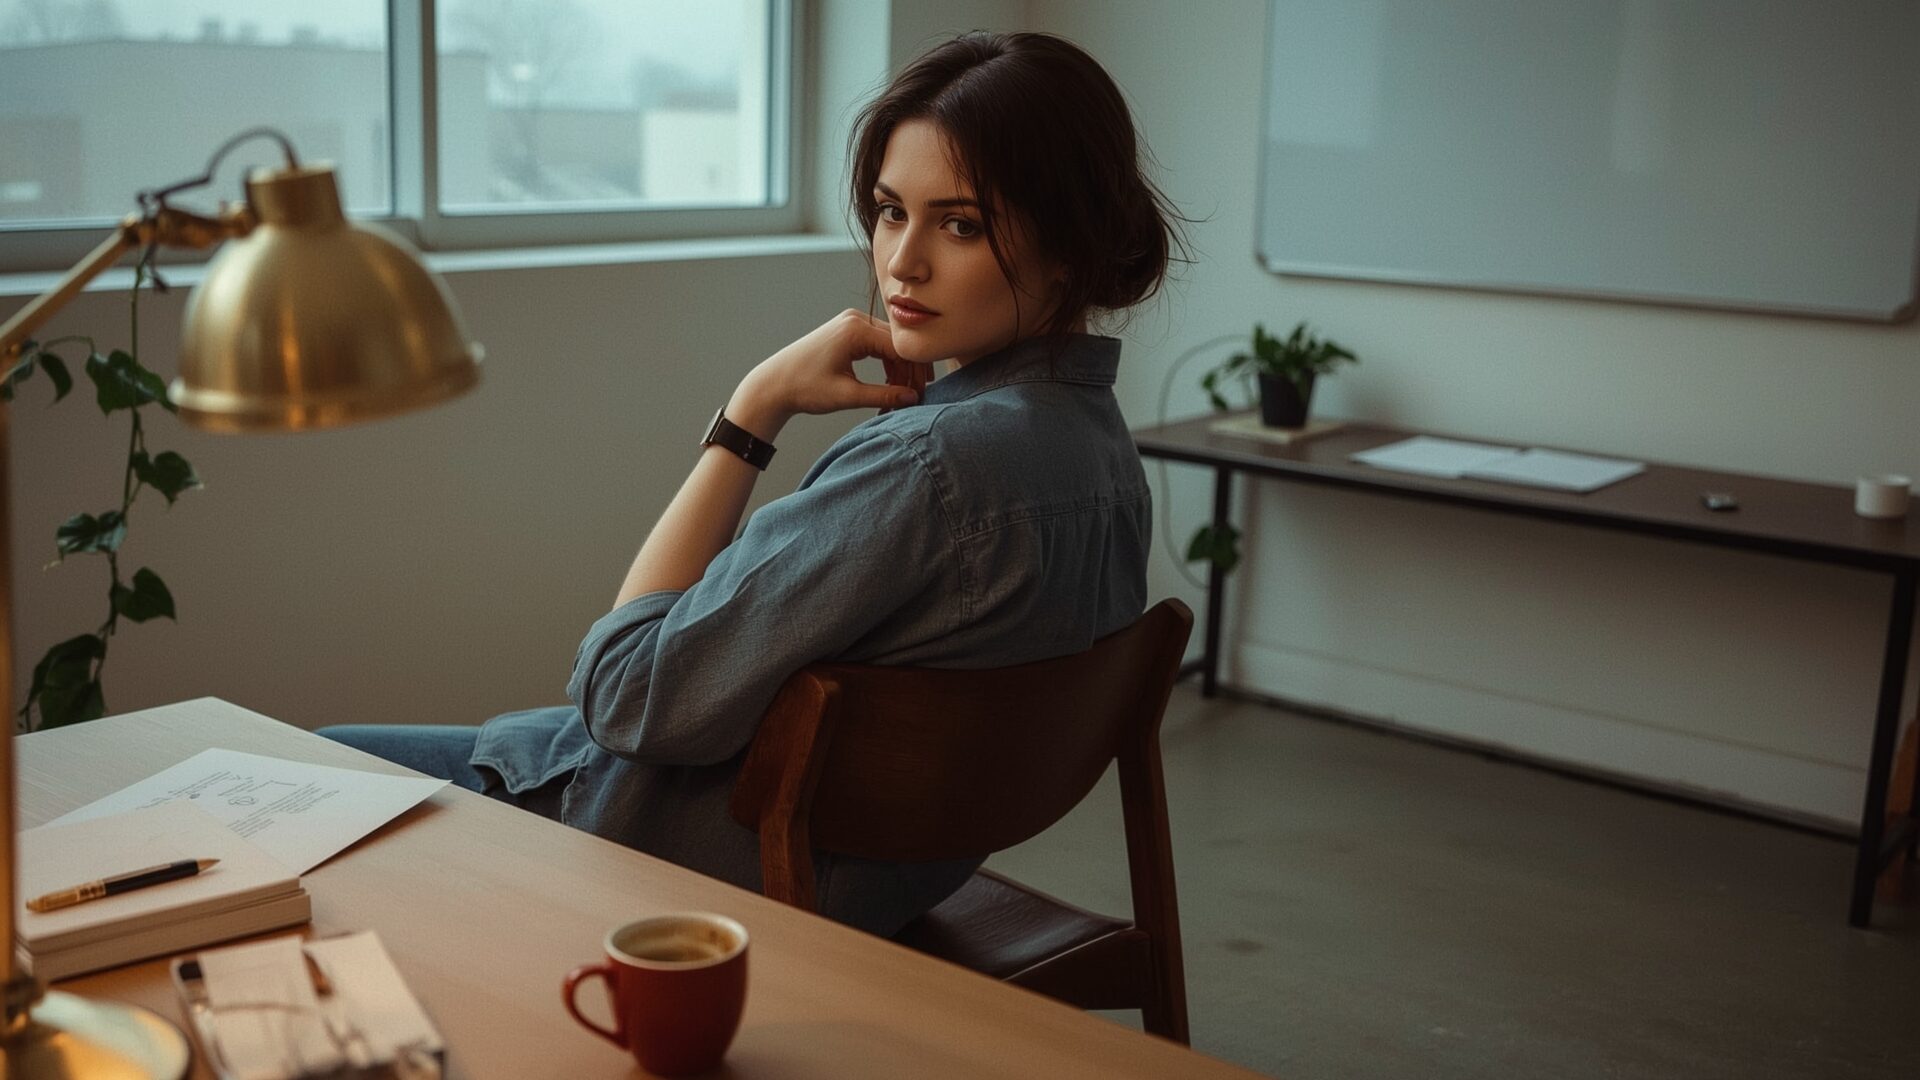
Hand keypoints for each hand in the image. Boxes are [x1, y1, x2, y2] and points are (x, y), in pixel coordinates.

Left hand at [728, 310, 927, 437]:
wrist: (773, 384)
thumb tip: (912, 398)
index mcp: (855, 329)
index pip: (900, 348)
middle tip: (917, 397)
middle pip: (897, 343)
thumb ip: (883, 395)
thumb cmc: (804, 388)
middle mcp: (855, 319)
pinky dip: (886, 363)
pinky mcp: (847, 331)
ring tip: (904, 394)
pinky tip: (891, 384)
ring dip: (899, 368)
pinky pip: (877, 344)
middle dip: (910, 371)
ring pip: (889, 344)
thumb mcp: (847, 395)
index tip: (920, 395)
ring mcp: (851, 323)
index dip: (915, 373)